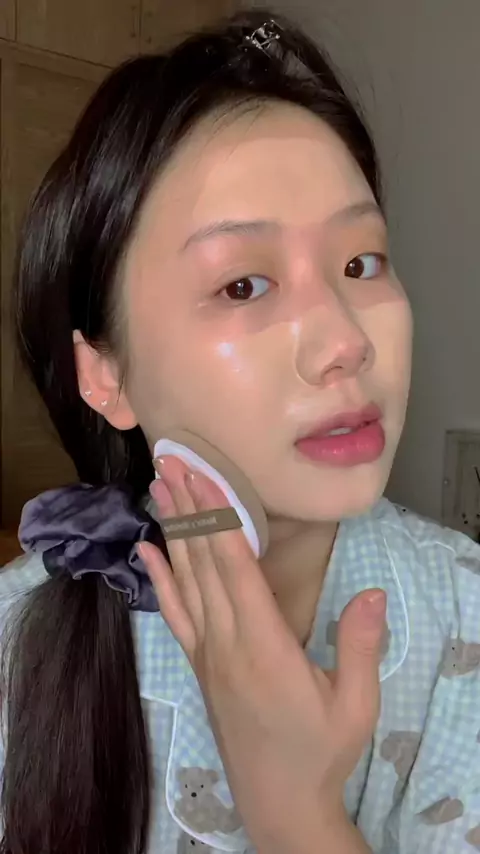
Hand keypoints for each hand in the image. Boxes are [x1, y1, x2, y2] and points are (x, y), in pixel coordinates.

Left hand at [139, 456, 384, 850]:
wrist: (278, 802)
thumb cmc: (320, 751)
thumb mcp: (355, 704)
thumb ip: (360, 646)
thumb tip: (372, 593)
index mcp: (264, 645)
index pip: (234, 567)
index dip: (217, 517)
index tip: (202, 475)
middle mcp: (226, 642)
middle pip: (202, 562)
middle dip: (188, 507)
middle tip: (171, 461)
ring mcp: (208, 653)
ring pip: (185, 580)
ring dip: (173, 531)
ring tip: (160, 489)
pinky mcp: (201, 666)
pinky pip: (175, 614)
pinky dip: (160, 579)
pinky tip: (147, 552)